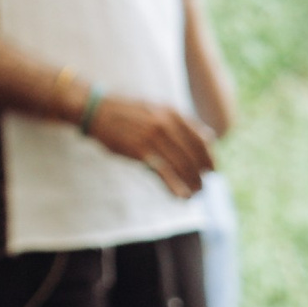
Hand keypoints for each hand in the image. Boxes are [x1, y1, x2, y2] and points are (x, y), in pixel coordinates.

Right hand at [84, 95, 215, 195]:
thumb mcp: (158, 109)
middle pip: (194, 156)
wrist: (96, 109)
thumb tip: (211, 138)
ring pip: (182, 166)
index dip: (209, 159)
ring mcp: (153, 137)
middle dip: (201, 175)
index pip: (202, 141)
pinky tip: (182, 197)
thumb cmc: (128, 112)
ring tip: (194, 194)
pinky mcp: (140, 151)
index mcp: (173, 114)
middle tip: (202, 186)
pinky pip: (164, 173)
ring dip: (192, 184)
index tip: (211, 171)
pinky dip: (176, 187)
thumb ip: (184, 123)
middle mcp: (166, 124)